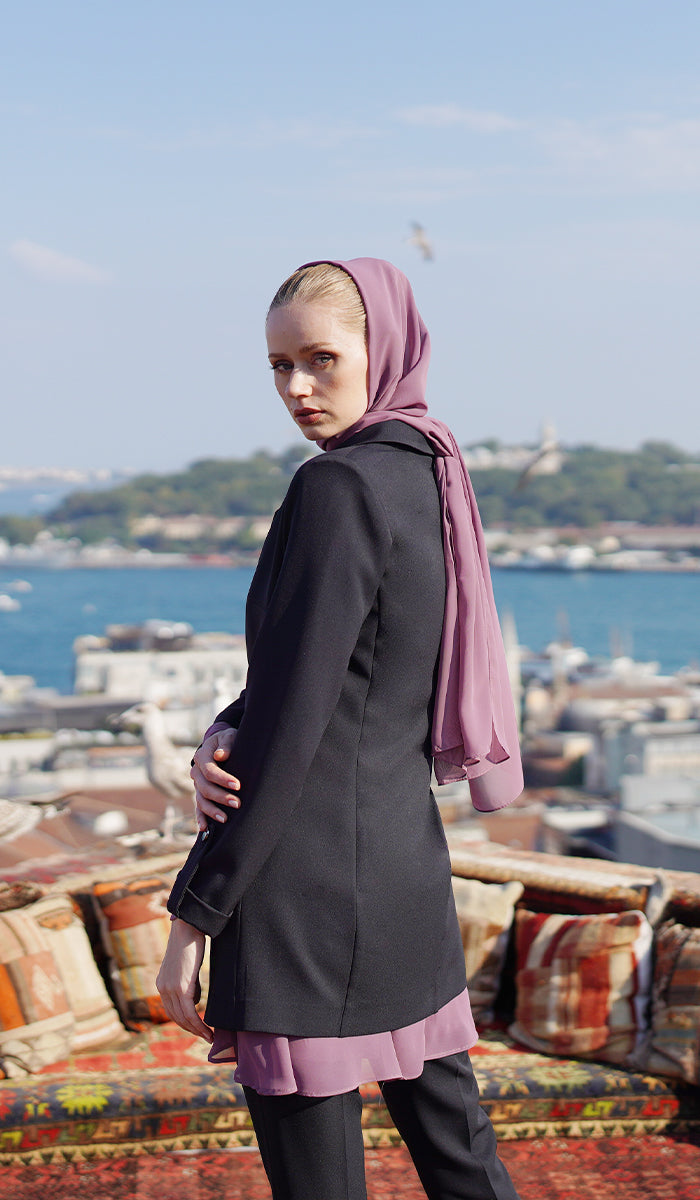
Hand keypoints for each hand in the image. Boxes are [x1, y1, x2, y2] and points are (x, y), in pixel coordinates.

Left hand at [156, 918, 212, 1041]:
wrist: (188, 928)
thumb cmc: (190, 944)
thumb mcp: (186, 968)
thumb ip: (188, 985)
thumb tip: (195, 1001)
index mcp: (162, 984)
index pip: (171, 1010)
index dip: (184, 1023)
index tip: (197, 1029)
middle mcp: (163, 988)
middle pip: (176, 1017)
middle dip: (191, 1030)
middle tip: (206, 1037)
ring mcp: (171, 988)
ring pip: (183, 1018)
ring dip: (196, 1031)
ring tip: (209, 1037)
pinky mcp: (181, 987)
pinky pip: (190, 1013)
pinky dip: (199, 1025)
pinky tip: (208, 1030)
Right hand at [191, 727, 240, 829]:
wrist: (221, 744)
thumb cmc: (227, 740)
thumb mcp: (228, 736)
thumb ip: (226, 744)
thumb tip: (220, 755)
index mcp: (201, 756)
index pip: (210, 770)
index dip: (222, 779)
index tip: (237, 785)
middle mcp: (196, 771)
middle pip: (205, 787)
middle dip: (221, 797)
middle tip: (237, 803)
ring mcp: (197, 783)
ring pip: (200, 800)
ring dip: (212, 810)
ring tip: (225, 819)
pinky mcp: (200, 793)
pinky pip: (198, 807)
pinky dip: (200, 818)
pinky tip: (204, 829)